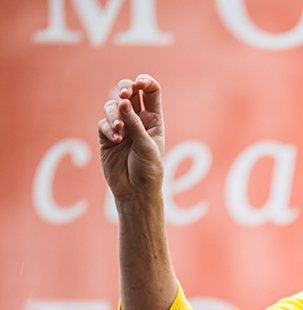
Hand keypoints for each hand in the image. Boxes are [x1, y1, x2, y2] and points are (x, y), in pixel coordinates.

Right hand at [98, 75, 164, 200]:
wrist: (135, 190)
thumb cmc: (148, 169)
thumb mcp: (146, 145)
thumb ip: (135, 124)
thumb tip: (123, 102)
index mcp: (153, 119)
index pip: (150, 91)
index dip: (144, 82)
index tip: (138, 84)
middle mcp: (137, 119)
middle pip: (129, 92)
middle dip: (124, 87)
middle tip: (124, 94)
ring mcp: (121, 127)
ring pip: (112, 106)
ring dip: (114, 113)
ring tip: (119, 129)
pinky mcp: (107, 136)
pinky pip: (103, 123)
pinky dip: (108, 128)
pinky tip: (115, 140)